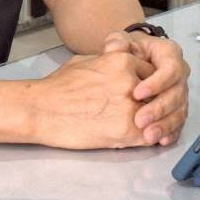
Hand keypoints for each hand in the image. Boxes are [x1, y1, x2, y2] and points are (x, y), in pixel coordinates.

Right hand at [27, 51, 156, 149]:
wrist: (42, 110)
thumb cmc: (58, 87)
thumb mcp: (87, 60)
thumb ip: (110, 61)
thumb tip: (119, 63)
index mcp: (122, 61)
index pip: (152, 73)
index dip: (148, 85)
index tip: (143, 93)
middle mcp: (131, 82)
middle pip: (157, 94)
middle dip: (152, 103)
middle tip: (145, 111)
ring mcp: (131, 107)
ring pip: (155, 116)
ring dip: (151, 122)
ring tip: (141, 127)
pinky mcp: (126, 131)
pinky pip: (148, 135)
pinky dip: (145, 138)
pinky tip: (135, 137)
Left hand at [103, 30, 189, 146]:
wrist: (130, 61)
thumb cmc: (127, 50)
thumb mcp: (121, 40)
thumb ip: (118, 42)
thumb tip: (115, 47)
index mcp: (170, 54)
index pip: (170, 68)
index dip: (157, 83)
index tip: (137, 93)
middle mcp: (179, 74)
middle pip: (177, 93)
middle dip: (159, 108)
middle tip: (140, 120)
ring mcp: (179, 93)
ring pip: (179, 111)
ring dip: (165, 125)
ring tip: (148, 135)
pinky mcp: (176, 109)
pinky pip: (179, 122)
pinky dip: (171, 132)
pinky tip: (161, 140)